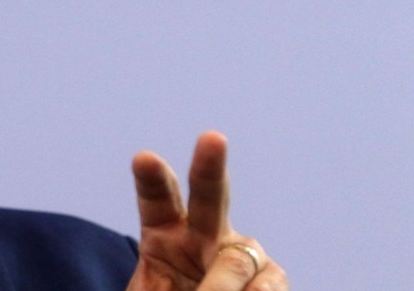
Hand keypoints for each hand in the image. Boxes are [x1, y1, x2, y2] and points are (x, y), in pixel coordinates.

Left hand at [127, 132, 287, 290]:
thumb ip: (163, 284)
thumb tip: (209, 283)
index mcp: (162, 232)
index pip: (157, 199)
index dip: (152, 179)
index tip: (144, 159)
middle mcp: (203, 233)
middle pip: (209, 195)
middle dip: (210, 167)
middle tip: (213, 139)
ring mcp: (238, 252)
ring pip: (236, 259)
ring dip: (221, 285)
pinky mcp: (269, 276)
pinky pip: (265, 285)